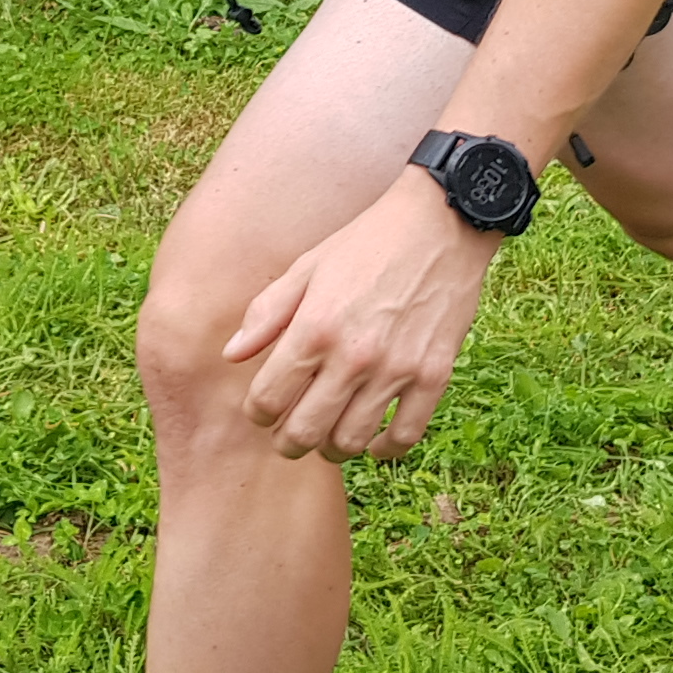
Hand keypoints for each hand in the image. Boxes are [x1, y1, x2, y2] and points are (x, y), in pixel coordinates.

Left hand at [223, 172, 501, 461]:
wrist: (440, 224)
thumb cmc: (367, 243)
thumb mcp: (307, 267)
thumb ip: (266, 314)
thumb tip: (232, 355)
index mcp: (314, 328)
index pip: (268, 400)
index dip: (257, 413)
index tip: (263, 410)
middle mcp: (352, 356)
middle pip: (305, 432)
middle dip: (288, 443)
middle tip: (288, 438)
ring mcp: (396, 369)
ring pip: (351, 441)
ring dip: (332, 448)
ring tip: (328, 437)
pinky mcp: (434, 375)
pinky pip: (405, 436)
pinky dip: (385, 449)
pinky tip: (374, 440)